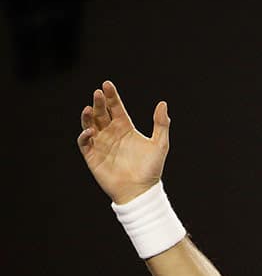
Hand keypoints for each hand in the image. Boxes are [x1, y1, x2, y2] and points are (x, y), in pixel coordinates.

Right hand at [77, 81, 169, 204]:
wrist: (141, 190)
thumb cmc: (151, 168)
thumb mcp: (160, 144)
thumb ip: (161, 124)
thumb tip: (163, 103)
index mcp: (125, 127)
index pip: (115, 107)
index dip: (111, 96)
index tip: (107, 85)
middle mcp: (111, 133)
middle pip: (102, 113)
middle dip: (99, 102)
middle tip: (98, 93)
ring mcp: (101, 143)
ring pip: (90, 124)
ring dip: (88, 116)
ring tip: (89, 108)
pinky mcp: (92, 156)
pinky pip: (85, 142)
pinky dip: (85, 135)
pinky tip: (90, 130)